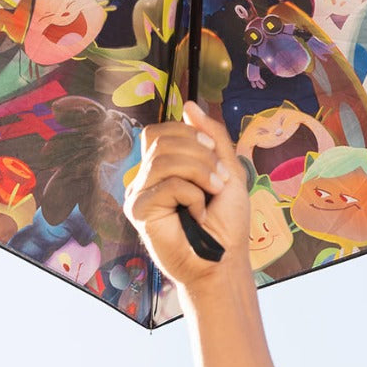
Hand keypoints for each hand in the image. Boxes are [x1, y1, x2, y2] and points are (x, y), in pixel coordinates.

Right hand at [125, 102, 250, 289]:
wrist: (224, 261)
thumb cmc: (226, 222)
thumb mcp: (227, 169)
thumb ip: (211, 137)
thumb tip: (188, 106)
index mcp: (164, 167)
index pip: (160, 131)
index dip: (188, 134)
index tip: (213, 152)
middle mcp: (146, 178)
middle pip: (161, 141)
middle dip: (200, 154)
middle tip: (218, 179)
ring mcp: (139, 194)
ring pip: (163, 160)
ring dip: (199, 172)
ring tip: (212, 193)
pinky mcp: (138, 212)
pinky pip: (165, 185)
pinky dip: (192, 195)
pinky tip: (198, 213)